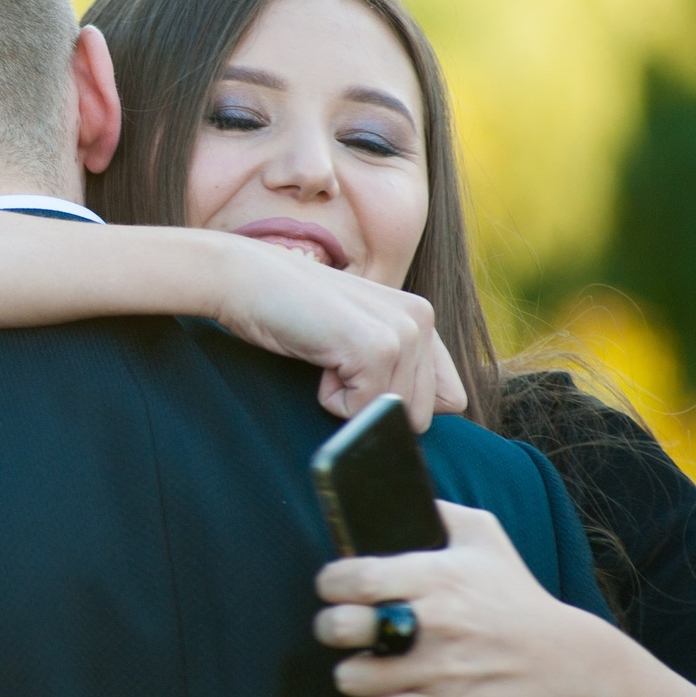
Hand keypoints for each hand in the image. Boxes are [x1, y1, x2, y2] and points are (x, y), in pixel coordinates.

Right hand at [212, 238, 466, 427]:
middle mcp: (423, 318)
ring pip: (392, 416)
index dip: (401, 402)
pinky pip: (362, 411)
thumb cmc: (290, 310)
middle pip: (420, 415)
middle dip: (372, 403)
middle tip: (336, 359)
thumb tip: (431, 416)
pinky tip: (316, 355)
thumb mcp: (356, 334)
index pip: (451, 397)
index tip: (360, 372)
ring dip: (349, 399)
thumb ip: (401, 365)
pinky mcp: (376, 348)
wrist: (244, 280)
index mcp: (423, 316)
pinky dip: (330, 399)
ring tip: (324, 353)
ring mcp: (402, 332)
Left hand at [317, 503, 695, 696]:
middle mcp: (434, 622)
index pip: (354, 577)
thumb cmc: (517, 595)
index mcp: (438, 575)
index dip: (331, 582)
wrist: (567, 662)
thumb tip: (394, 497)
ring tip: (367, 662)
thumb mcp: (485, 537)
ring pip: (351, 677)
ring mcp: (439, 669)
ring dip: (353, 671)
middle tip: (344, 625)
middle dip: (330, 626)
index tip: (335, 587)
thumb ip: (438, 512)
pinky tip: (390, 691)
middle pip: (341, 627)